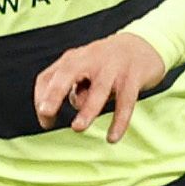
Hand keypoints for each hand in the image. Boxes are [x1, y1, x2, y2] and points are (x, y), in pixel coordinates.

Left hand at [33, 31, 168, 142]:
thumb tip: (73, 105)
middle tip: (46, 112)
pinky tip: (112, 138)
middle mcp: (90, 59)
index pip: (48, 77)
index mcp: (73, 59)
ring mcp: (113, 67)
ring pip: (99, 89)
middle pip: (68, 74)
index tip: (46, 121)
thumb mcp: (85, 71)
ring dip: (87, 110)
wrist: (143, 46)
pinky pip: (126, 102)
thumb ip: (75, 87)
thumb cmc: (106, 65)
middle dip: (55, 93)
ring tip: (77, 128)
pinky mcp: (133, 77)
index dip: (41, 99)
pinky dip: (119, 121)